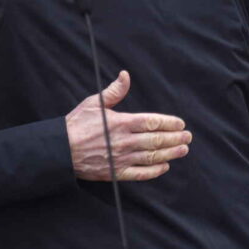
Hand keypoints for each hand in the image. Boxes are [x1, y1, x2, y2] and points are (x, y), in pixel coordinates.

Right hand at [66, 70, 190, 180]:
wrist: (61, 149)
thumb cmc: (76, 124)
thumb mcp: (94, 103)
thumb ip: (114, 91)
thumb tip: (125, 75)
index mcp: (121, 122)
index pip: (152, 122)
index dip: (169, 123)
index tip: (180, 124)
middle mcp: (125, 141)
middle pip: (157, 140)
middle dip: (175, 138)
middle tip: (187, 137)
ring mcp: (122, 158)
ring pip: (152, 156)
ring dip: (170, 153)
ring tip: (182, 150)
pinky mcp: (117, 172)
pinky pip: (141, 173)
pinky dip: (155, 171)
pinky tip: (164, 166)